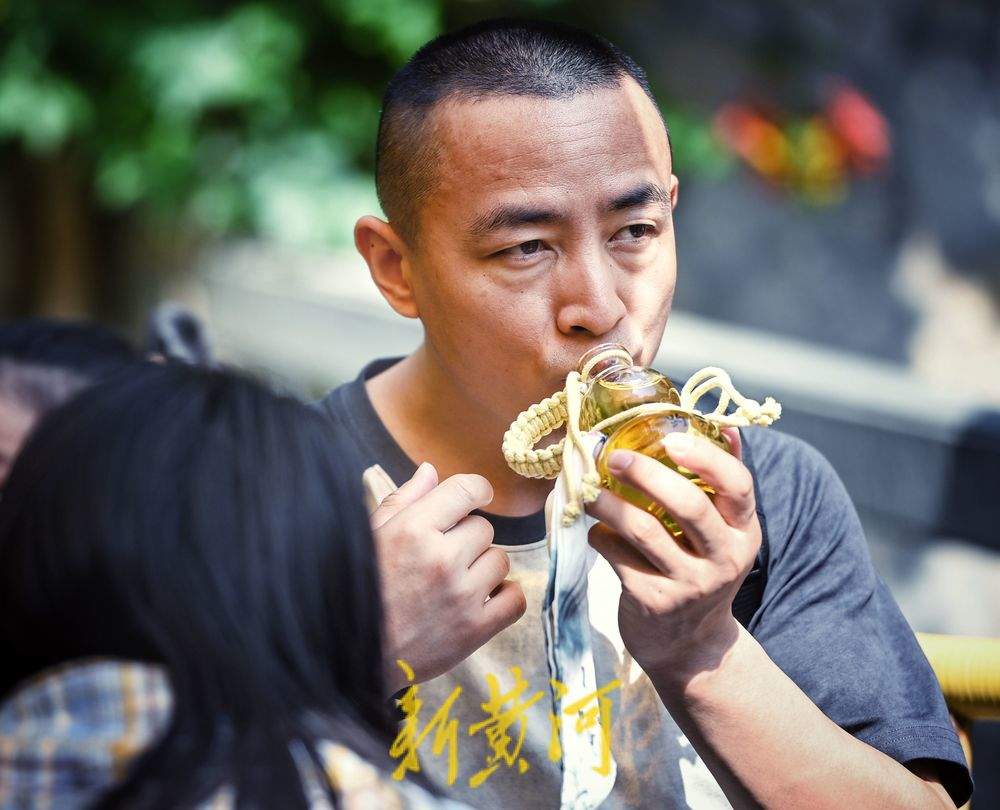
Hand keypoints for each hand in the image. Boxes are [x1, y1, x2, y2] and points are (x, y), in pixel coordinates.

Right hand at [371, 462, 526, 692]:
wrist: (350, 655)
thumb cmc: (357, 590)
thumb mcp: (371, 537)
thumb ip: (404, 500)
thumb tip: (431, 470)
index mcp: (414, 530)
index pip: (467, 490)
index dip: (476, 490)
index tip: (477, 498)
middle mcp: (441, 558)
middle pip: (484, 528)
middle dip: (467, 539)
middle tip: (442, 558)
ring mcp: (461, 595)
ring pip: (500, 560)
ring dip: (483, 568)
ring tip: (455, 582)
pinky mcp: (475, 629)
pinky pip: (515, 598)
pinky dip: (504, 597)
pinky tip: (482, 599)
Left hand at [585, 428, 759, 689]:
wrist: (689, 646)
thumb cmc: (699, 569)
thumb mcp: (722, 534)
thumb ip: (720, 485)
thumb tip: (725, 427)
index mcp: (743, 531)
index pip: (737, 485)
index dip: (705, 456)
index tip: (669, 436)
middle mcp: (723, 558)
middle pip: (688, 505)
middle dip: (646, 473)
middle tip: (614, 456)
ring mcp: (689, 584)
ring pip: (643, 529)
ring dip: (609, 502)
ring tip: (588, 489)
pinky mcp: (653, 601)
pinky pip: (617, 556)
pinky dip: (600, 536)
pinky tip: (596, 531)